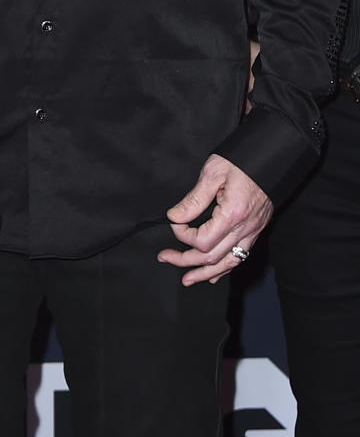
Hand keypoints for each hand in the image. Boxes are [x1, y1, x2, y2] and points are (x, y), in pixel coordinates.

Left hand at [158, 154, 271, 284]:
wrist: (271, 157)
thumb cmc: (241, 161)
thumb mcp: (213, 173)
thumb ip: (193, 199)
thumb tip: (175, 216)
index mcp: (233, 215)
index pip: (202, 240)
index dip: (183, 236)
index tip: (174, 222)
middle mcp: (245, 229)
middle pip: (213, 257)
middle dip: (186, 261)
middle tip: (165, 257)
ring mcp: (253, 232)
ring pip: (228, 263)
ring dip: (205, 274)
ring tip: (187, 279)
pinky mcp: (256, 231)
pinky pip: (240, 257)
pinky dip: (225, 268)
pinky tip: (213, 274)